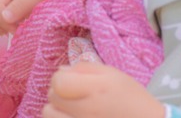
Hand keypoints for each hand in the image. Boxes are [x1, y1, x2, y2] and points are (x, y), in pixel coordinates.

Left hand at [44, 62, 163, 117]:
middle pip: (52, 98)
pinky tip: (73, 116)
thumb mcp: (113, 74)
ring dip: (56, 110)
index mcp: (96, 89)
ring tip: (71, 109)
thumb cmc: (131, 98)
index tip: (70, 81)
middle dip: (58, 93)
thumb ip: (84, 68)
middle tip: (73, 95)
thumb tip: (60, 70)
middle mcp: (87, 110)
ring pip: (49, 114)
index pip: (58, 82)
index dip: (60, 79)